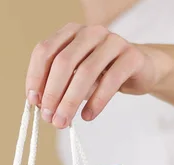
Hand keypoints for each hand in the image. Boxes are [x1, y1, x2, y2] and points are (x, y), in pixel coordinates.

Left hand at [25, 23, 170, 128]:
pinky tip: (87, 116)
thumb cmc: (101, 74)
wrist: (139, 69)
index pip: (45, 51)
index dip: (35, 77)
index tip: (34, 101)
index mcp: (70, 33)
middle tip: (48, 117)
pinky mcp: (131, 56)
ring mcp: (112, 41)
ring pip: (86, 72)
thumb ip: (57, 85)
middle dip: (53, 93)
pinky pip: (111, 80)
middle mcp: (90, 32)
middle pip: (63, 62)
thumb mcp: (75, 77)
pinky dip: (96, 101)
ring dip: (71, 101)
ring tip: (64, 121)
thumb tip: (41, 105)